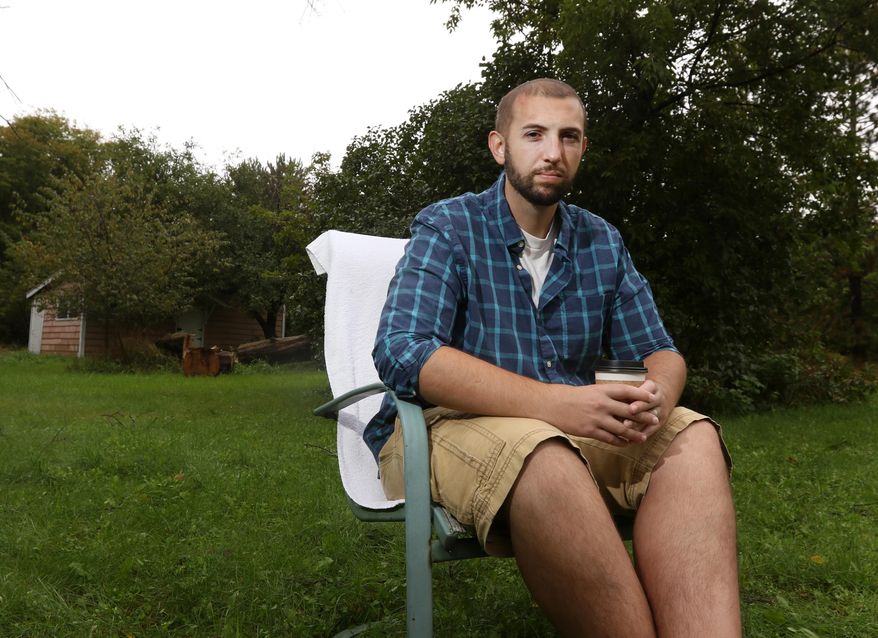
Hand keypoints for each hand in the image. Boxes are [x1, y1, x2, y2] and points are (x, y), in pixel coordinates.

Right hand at [544, 383, 660, 445]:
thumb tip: (625, 400)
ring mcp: (596, 418)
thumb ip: (607, 395)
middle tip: (655, 420)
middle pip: (628, 411)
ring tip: (643, 437)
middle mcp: (601, 404)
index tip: (652, 398)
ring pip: (622, 428)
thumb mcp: (591, 391)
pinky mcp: (590, 431)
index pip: (627, 391)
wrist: (552, 405)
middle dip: (644, 416)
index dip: (641, 395)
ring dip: (634, 434)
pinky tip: (626, 444)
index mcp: (602, 391)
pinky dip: (620, 442)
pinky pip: (610, 438)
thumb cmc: (572, 397)